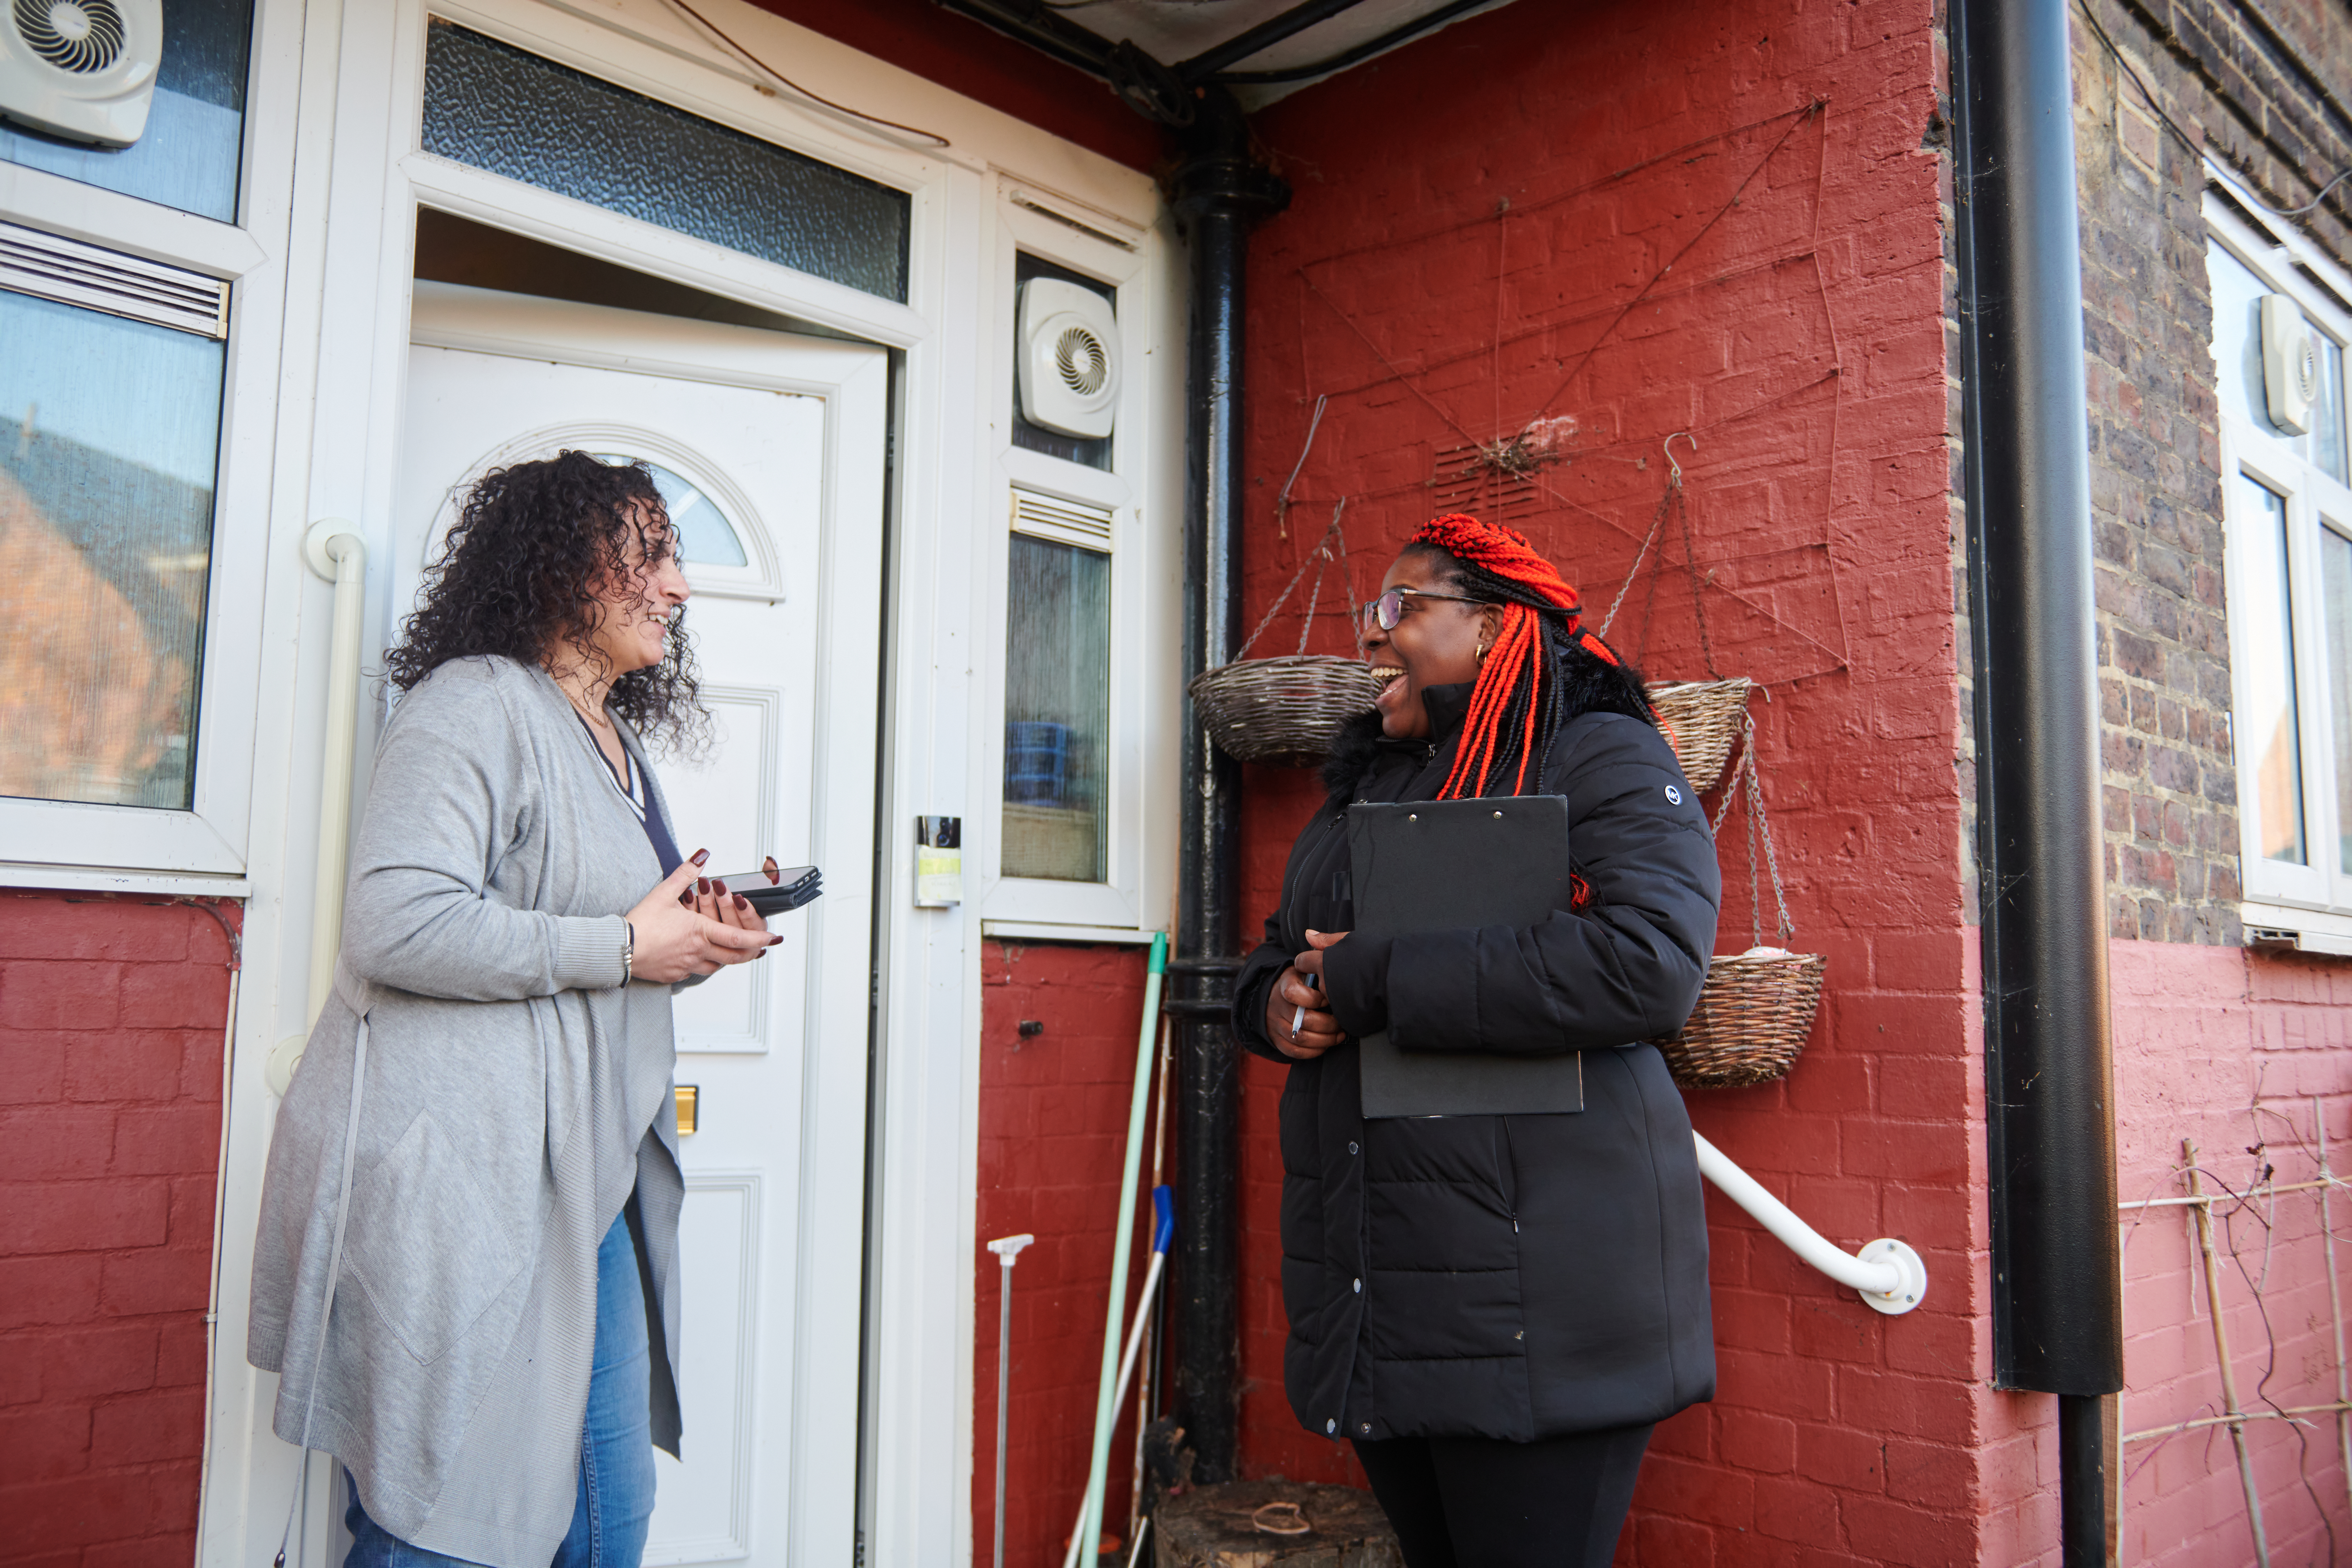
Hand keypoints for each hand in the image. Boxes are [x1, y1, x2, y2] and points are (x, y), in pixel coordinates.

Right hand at [627, 852, 777, 982]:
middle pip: (732, 957)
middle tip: (757, 948)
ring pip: (715, 966)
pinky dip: (702, 964)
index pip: (737, 938)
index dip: (758, 938)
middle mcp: (697, 951)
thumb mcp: (663, 892)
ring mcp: (686, 966)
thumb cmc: (639, 923)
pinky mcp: (674, 975)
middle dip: (748, 952)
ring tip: (729, 951)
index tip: (772, 938)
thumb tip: (702, 856)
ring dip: (725, 959)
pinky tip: (698, 957)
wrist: (617, 949)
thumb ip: (685, 873)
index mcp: (699, 931)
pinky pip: (694, 972)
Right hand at [1267, 930, 1349, 1060]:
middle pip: (1302, 1020)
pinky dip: (1314, 1051)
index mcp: (1285, 984)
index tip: (1329, 996)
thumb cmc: (1303, 981)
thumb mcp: (1307, 964)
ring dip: (1324, 1039)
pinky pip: (1295, 1052)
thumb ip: (1317, 949)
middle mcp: (1277, 1005)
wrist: (1279, 999)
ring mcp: (1276, 1024)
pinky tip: (1328, 1044)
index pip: (1294, 992)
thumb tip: (1310, 933)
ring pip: (1300, 1038)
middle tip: (1342, 1022)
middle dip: (1327, 1024)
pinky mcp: (1279, 1041)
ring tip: (1339, 1033)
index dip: (1315, 997)